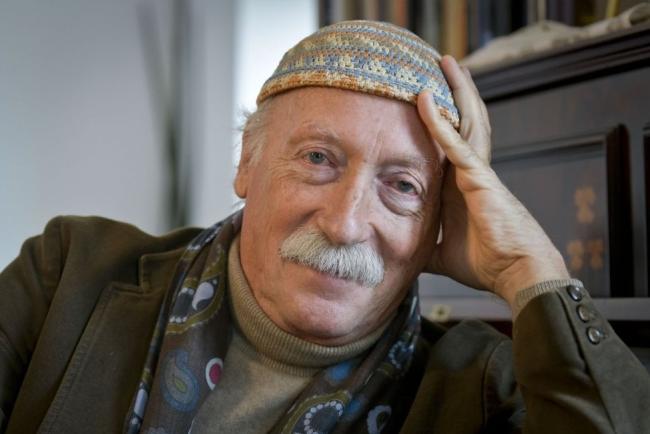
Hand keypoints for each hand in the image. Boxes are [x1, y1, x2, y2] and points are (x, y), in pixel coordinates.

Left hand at [417, 56, 568, 306]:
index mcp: (463, 187)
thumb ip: (423, 246)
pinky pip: (456, 144)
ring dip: (455, 92)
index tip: (428, 99)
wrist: (515, 274)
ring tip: (445, 63)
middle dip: (456, 93)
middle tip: (443, 66)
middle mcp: (471, 173)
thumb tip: (399, 253)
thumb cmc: (487, 264)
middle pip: (464, 122)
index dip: (442, 119)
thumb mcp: (441, 253)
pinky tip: (424, 100)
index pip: (451, 144)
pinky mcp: (479, 178)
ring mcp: (478, 172)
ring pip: (467, 121)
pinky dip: (438, 122)